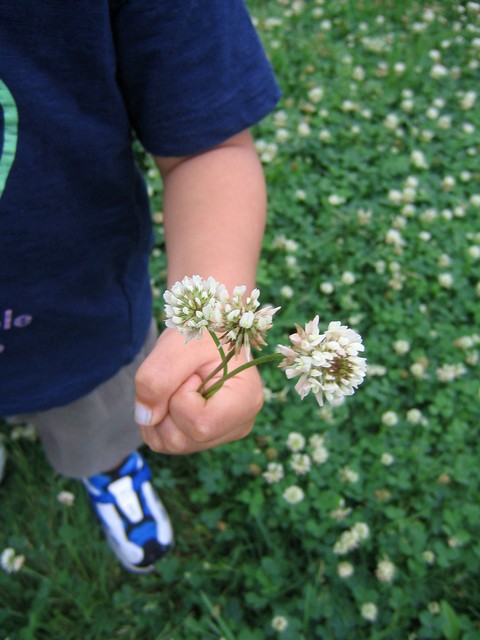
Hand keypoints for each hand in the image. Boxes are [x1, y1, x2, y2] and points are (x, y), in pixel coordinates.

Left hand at [134, 328, 263, 453]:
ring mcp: (224, 432)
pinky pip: (170, 443)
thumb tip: (145, 418)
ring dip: (160, 414)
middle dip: (166, 408)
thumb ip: (157, 378)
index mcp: (246, 401)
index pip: (200, 425)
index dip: (181, 399)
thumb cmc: (203, 330)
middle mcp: (240, 423)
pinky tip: (172, 395)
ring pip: (173, 445)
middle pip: (183, 441)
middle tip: (182, 376)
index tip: (190, 373)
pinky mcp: (208, 434)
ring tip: (177, 383)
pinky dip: (160, 421)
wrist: (210, 327)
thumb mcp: (178, 344)